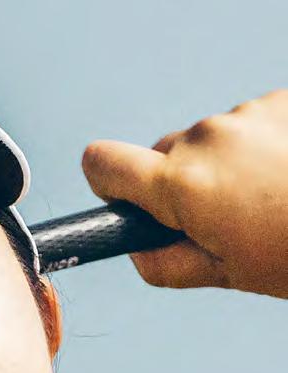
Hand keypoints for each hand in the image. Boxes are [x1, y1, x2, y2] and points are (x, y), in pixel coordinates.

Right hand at [81, 89, 287, 298]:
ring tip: (272, 196)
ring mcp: (248, 113)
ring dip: (227, 164)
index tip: (129, 200)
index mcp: (182, 186)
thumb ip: (164, 264)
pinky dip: (261, 145)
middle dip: (180, 182)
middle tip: (225, 216)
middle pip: (163, 153)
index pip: (101, 163)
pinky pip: (249, 123)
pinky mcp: (281, 99)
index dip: (108, 184)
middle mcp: (208, 138)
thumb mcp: (229, 273)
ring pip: (210, 139)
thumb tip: (136, 249)